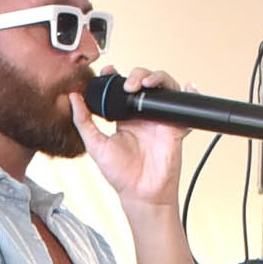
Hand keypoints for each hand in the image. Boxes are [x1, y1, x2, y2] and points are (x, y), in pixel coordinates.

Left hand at [69, 72, 185, 210]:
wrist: (141, 193)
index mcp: (124, 117)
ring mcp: (159, 119)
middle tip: (128, 84)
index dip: (116, 75)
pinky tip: (187, 88)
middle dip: (137, 75)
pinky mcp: (174, 126)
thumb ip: (83, 121)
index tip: (108, 70)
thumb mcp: (96, 145)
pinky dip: (190, 93)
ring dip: (157, 78)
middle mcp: (142, 115)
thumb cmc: (120, 174)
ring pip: (163, 88)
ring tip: (146, 83)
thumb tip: (72, 98)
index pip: (121, 88)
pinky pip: (184, 107)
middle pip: (144, 82)